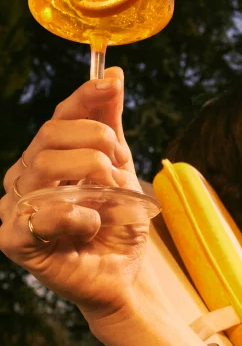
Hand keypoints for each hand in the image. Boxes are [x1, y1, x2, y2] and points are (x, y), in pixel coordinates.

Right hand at [0, 67, 150, 320]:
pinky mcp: (15, 241)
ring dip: (92, 178)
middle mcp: (25, 175)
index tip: (111, 83)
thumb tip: (112, 75)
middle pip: (51, 135)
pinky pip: (36, 215)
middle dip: (97, 145)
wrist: (123, 270)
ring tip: (111, 198)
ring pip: (44, 165)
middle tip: (120, 170)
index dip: (84, 96)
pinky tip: (93, 224)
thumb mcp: (120, 166)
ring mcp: (16, 207)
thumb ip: (110, 123)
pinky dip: (77, 216)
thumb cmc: (117, 220)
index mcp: (48, 155)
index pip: (61, 116)